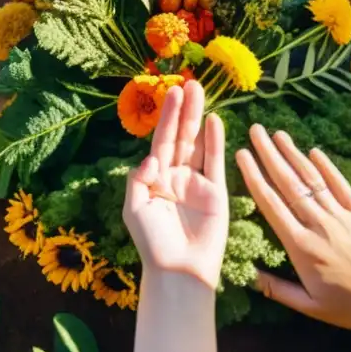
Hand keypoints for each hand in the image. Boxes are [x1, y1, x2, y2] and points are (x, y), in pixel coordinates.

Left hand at [123, 81, 227, 289]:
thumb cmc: (153, 243)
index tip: (171, 91)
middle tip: (190, 82)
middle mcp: (176, 176)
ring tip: (202, 92)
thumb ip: (139, 179)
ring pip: (198, 143)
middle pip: (181, 136)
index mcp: (155, 179)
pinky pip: (215, 162)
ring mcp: (196, 183)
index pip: (161, 141)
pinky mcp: (215, 192)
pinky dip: (215, 142)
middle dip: (184, 110)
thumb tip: (152, 158)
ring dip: (200, 118)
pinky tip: (215, 121)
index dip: (166, 117)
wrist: (179, 269)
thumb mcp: (135, 209)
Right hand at [237, 128, 350, 350]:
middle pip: (289, 183)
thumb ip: (277, 290)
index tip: (241, 155)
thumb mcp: (310, 306)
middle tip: (254, 130)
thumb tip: (248, 274)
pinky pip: (341, 186)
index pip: (271, 204)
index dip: (254, 176)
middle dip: (269, 155)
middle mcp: (319, 226)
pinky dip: (327, 167)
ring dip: (293, 154)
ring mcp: (342, 217)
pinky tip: (313, 151)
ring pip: (312, 180)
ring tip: (277, 134)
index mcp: (301, 248)